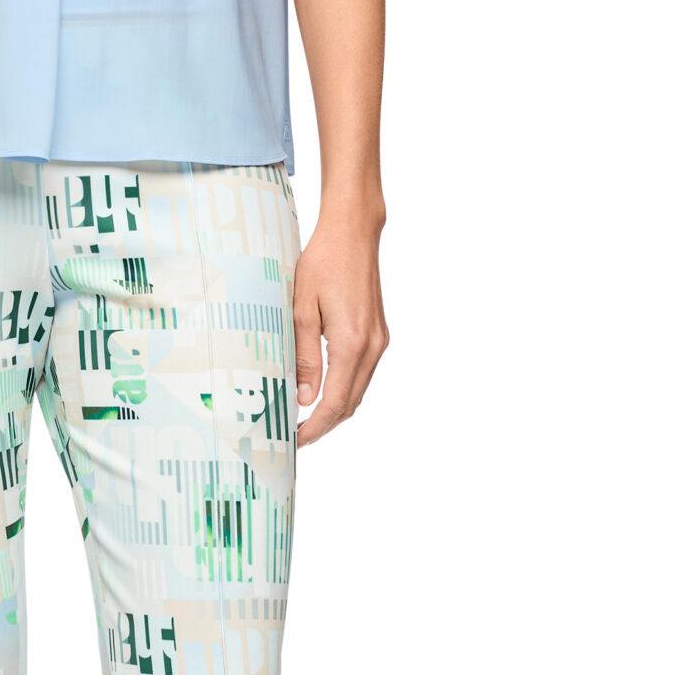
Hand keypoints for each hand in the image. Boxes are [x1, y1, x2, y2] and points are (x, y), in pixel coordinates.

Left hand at [291, 205, 389, 447]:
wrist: (354, 234)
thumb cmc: (323, 264)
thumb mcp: (301, 309)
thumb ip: (304, 356)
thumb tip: (305, 397)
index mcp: (352, 344)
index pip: (335, 402)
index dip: (315, 427)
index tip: (295, 440)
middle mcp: (373, 347)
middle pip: (350, 403)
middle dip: (324, 425)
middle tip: (295, 436)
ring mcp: (380, 341)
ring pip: (359, 391)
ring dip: (335, 409)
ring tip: (305, 418)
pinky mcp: (379, 334)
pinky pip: (363, 373)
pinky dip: (344, 389)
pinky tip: (323, 390)